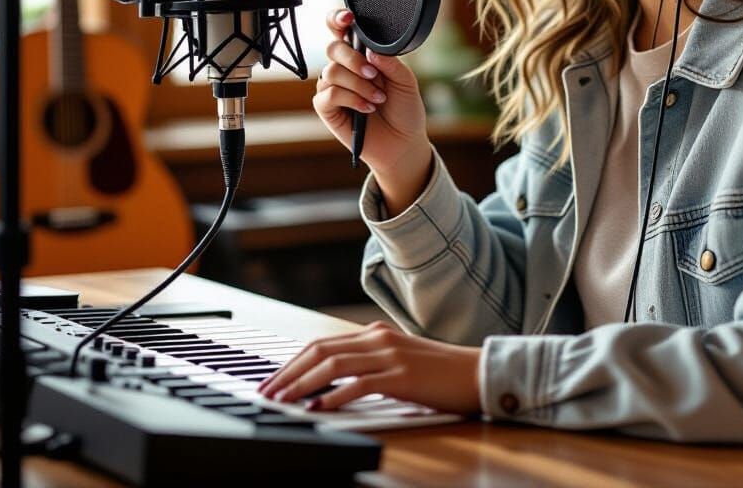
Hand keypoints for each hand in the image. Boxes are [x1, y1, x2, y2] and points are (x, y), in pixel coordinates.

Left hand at [257, 321, 482, 415]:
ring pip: (333, 365)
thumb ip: (369, 363)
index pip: (322, 343)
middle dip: (288, 372)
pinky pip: (358, 384)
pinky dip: (333, 396)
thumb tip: (333, 380)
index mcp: (375, 333)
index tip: (272, 380)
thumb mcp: (397, 360)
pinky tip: (317, 408)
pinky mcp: (401, 376)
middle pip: (320, 350)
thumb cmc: (438, 372)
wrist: (476, 373)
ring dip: (302, 384)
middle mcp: (378, 338)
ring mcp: (389, 355)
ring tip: (281, 400)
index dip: (293, 362)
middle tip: (266, 392)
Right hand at [313, 7, 429, 177]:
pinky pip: (329, 94)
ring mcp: (333, 87)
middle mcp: (344, 67)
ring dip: (358, 85)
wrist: (403, 142)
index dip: (338, 19)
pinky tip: (367, 108)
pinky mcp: (327, 108)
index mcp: (362, 54)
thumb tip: (371, 50)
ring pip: (331, 72)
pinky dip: (351, 99)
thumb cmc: (404, 109)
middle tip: (374, 75)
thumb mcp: (406, 81)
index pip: (341, 29)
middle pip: (333, 47)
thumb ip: (390, 62)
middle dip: (354, 59)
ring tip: (378, 99)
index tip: (348, 18)